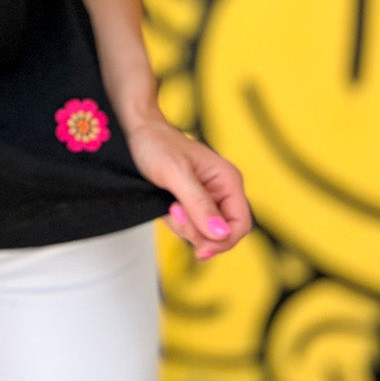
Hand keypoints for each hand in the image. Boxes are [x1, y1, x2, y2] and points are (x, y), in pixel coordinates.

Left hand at [125, 113, 252, 259]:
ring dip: (184, 226)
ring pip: (205, 233)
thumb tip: (221, 233)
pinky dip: (178, 223)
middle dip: (197, 231)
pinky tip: (167, 206)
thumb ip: (199, 204)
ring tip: (170, 204)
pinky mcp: (193, 204)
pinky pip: (191, 227)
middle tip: (175, 212)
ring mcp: (208, 199)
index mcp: (228, 180)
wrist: (139, 132)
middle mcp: (222, 191)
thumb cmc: (157, 144)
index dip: (223, 241)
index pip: (240, 224)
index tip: (200, 248)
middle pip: (222, 233)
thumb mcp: (176, 174)